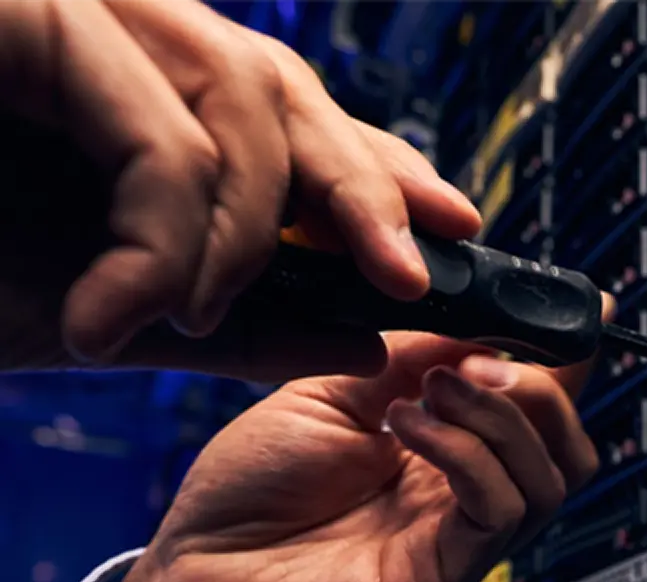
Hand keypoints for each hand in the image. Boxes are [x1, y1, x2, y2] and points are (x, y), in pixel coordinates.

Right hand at [0, 0, 479, 377]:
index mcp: (130, 101)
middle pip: (280, 84)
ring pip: (234, 95)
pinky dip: (162, 239)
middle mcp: (105, 39)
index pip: (282, 114)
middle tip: (410, 279)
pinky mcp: (29, 21)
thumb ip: (233, 319)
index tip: (452, 232)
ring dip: (238, 239)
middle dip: (361, 187)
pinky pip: (151, 128)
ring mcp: (66, 17)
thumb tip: (358, 332)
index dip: (373, 168)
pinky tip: (117, 313)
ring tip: (179, 319)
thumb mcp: (109, 317)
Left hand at [82, 336, 598, 581]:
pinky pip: (500, 511)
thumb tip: (481, 326)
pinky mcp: (440, 578)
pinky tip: (405, 427)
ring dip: (501, 415)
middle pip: (566, 448)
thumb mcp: (331, 393)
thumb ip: (408, 360)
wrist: (194, 572)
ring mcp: (455, 542)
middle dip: (541, 385)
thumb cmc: (250, 489)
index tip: (580, 307)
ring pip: (549, 479)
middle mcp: (460, 498)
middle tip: (476, 359)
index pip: (535, 409)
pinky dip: (467, 454)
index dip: (563, 359)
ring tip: (430, 388)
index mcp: (443, 453)